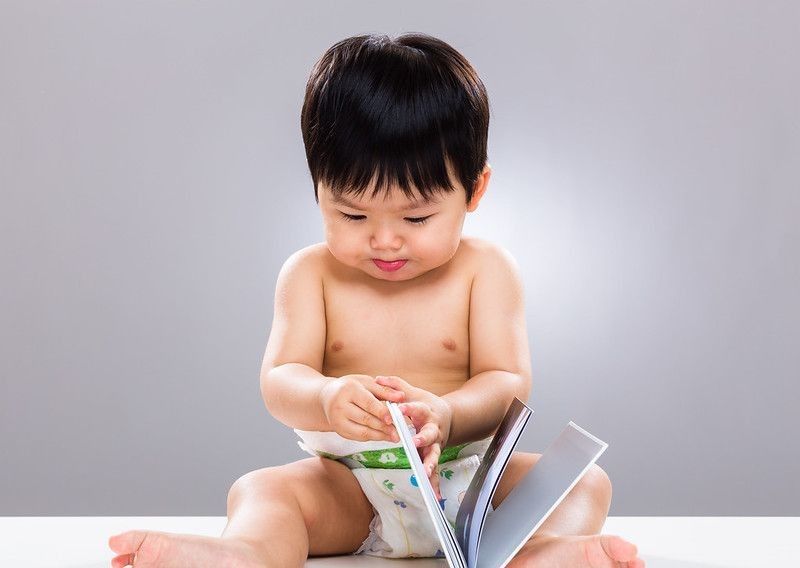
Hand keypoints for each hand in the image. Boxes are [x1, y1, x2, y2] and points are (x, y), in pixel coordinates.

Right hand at [319, 374, 404, 442]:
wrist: (327, 396)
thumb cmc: (350, 387)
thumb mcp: (366, 383)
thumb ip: (384, 390)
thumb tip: (401, 397)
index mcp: (348, 389)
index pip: (368, 403)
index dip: (382, 412)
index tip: (394, 419)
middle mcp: (340, 405)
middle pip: (365, 419)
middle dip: (384, 427)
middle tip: (398, 432)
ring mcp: (337, 420)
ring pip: (362, 431)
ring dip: (380, 436)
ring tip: (393, 437)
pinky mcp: (338, 430)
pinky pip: (357, 437)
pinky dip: (372, 438)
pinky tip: (382, 436)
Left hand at [375, 375, 452, 499]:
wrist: (448, 416)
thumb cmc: (425, 404)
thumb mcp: (413, 392)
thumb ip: (395, 386)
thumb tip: (377, 378)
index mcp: (426, 412)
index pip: (417, 409)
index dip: (409, 409)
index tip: (399, 409)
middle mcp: (433, 429)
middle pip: (429, 434)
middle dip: (423, 439)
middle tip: (414, 442)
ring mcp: (436, 444)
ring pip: (434, 455)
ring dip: (430, 464)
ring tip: (424, 473)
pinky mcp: (435, 456)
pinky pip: (437, 472)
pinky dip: (436, 484)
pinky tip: (436, 497)